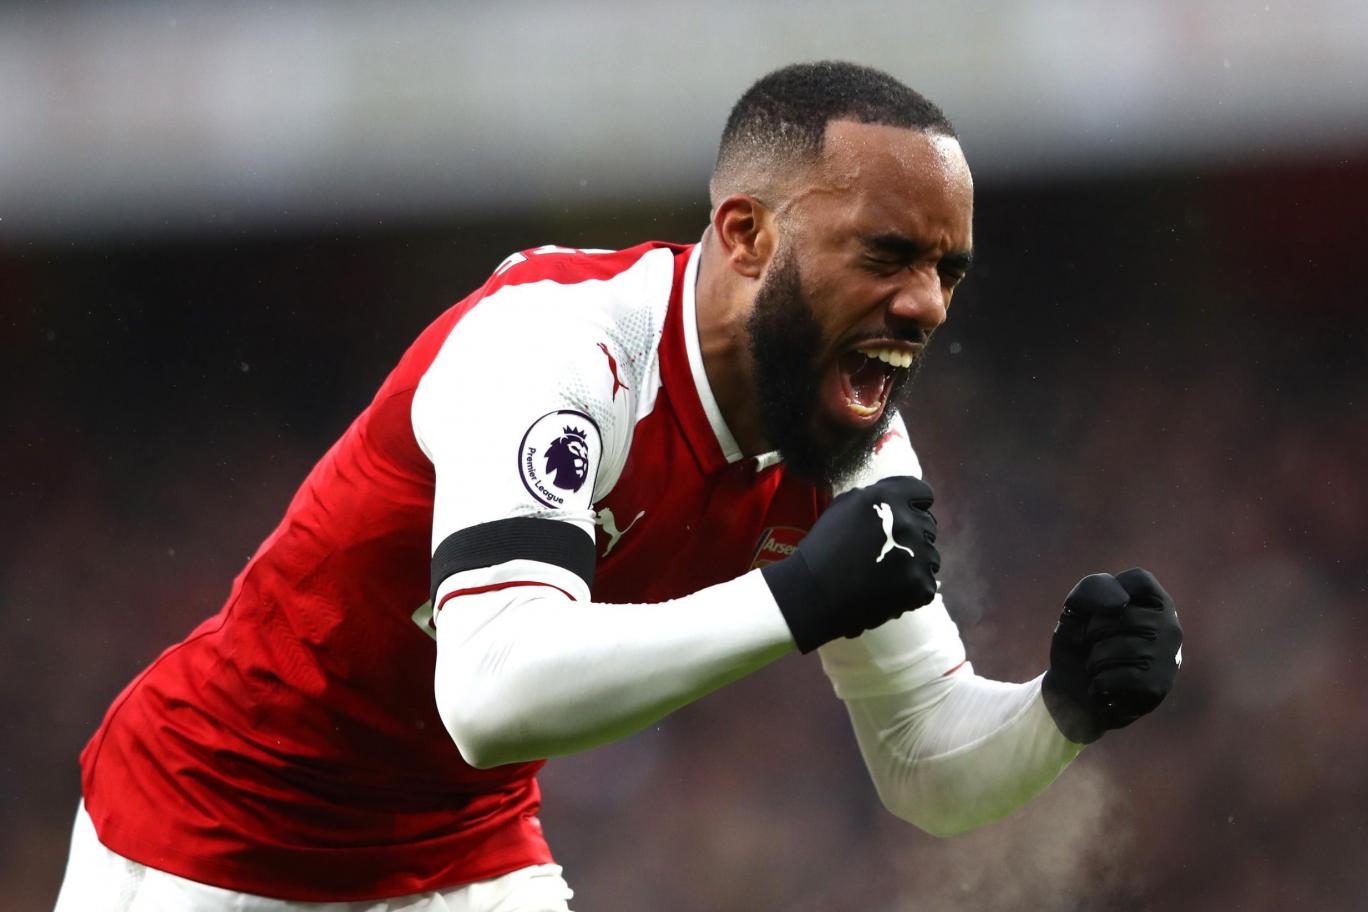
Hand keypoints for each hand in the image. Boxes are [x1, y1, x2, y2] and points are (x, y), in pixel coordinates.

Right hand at [762, 475, 940, 652]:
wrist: (814, 594)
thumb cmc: (823, 549)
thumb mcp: (843, 507)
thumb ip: (876, 497)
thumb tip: (899, 499)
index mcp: (888, 498)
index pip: (923, 494)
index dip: (914, 505)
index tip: (904, 517)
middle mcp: (908, 522)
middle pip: (928, 525)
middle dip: (912, 536)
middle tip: (888, 552)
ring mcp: (917, 555)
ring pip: (931, 556)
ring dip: (915, 563)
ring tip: (887, 574)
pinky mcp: (921, 585)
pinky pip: (927, 584)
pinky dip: (911, 590)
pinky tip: (889, 591)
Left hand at [1042, 569, 1182, 743]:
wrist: (1071, 693)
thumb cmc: (1080, 644)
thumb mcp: (1076, 608)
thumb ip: (1092, 589)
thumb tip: (1121, 603)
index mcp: (1156, 601)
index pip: (1139, 579)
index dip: (1107, 593)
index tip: (1096, 612)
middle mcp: (1171, 626)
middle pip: (1122, 612)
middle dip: (1092, 631)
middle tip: (1093, 646)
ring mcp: (1169, 657)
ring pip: (1120, 647)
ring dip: (1094, 660)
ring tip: (1098, 668)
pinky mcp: (1160, 685)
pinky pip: (1122, 676)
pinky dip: (1099, 683)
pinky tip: (1104, 688)